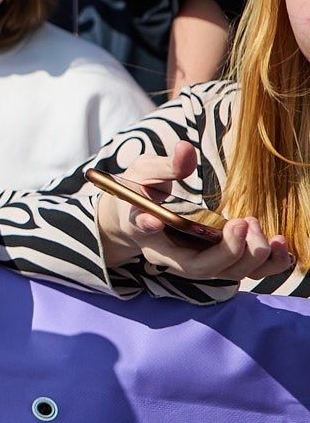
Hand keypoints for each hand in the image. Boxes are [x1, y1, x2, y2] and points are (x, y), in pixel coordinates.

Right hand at [94, 142, 293, 280]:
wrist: (141, 214)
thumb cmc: (141, 191)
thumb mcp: (144, 172)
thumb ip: (166, 165)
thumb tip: (185, 149)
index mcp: (146, 233)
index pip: (149, 238)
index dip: (153, 229)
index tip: (156, 220)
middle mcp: (173, 256)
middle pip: (202, 268)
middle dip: (229, 250)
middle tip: (243, 221)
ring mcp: (199, 261)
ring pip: (228, 273)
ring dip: (254, 256)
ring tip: (261, 227)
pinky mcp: (220, 259)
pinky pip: (247, 270)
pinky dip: (269, 263)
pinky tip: (282, 244)